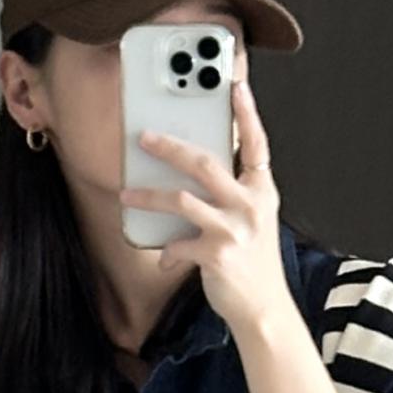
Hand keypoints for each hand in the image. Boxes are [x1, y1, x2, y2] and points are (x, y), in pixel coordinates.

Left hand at [118, 76, 294, 336]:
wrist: (264, 309)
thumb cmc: (253, 264)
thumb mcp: (252, 222)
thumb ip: (231, 195)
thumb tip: (189, 176)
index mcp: (261, 191)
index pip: (256, 144)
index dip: (246, 113)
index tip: (234, 83)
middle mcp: (250, 205)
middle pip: (204, 163)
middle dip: (170, 146)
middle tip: (144, 137)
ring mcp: (234, 229)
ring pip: (181, 199)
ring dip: (149, 195)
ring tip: (128, 193)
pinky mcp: (217, 254)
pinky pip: (178, 243)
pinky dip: (167, 251)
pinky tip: (164, 257)